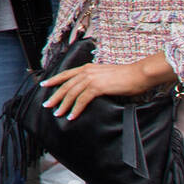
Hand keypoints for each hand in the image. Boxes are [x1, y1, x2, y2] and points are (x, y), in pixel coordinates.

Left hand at [39, 53, 178, 119]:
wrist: (138, 74)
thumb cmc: (127, 76)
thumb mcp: (107, 76)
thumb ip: (96, 80)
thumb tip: (89, 91)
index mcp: (88, 67)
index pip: (67, 74)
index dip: (54, 79)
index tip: (44, 85)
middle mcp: (87, 71)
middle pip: (66, 85)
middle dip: (55, 96)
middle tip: (47, 105)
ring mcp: (91, 78)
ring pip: (71, 93)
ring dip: (63, 105)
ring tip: (57, 114)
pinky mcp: (97, 87)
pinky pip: (81, 100)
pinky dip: (75, 109)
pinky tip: (71, 116)